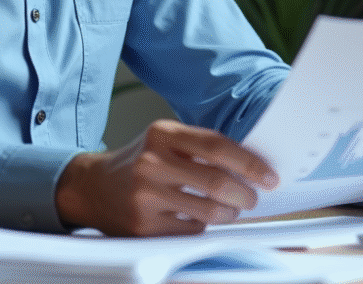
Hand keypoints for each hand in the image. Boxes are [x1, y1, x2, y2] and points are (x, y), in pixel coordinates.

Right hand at [55, 119, 278, 235]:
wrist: (93, 187)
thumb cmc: (139, 161)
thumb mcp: (165, 140)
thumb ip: (200, 146)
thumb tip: (251, 163)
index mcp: (162, 134)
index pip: (217, 146)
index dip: (250, 163)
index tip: (269, 176)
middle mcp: (152, 162)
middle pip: (217, 182)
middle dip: (245, 194)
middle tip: (252, 198)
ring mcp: (145, 196)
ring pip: (208, 211)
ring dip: (229, 213)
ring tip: (230, 209)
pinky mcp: (143, 226)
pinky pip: (191, 229)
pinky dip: (203, 225)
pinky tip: (197, 216)